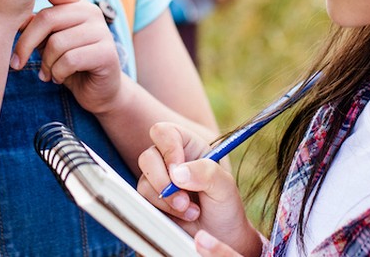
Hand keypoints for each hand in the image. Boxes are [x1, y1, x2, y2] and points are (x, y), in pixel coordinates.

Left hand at [12, 0, 122, 112]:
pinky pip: (69, 60)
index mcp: (76, 4)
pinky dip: (58, 73)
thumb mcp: (49, 42)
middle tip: (16, 63)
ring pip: (57, 43)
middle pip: (47, 19)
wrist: (99, 91)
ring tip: (47, 73)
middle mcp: (91, 12)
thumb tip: (12, 17)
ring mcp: (101, 31)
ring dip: (46, 64)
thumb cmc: (69, 64)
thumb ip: (36, 27)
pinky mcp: (107, 53)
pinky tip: (59, 78)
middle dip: (26, 44)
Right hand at [136, 122, 262, 256]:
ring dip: (166, 200)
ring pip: (144, 181)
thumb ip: (206, 172)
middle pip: (148, 157)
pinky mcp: (151, 199)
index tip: (178, 172)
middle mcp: (169, 160)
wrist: (221, 237)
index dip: (168, 149)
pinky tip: (182, 215)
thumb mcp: (225, 187)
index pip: (164, 133)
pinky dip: (163, 210)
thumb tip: (176, 173)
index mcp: (188, 146)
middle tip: (184, 199)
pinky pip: (143, 200)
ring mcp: (158, 180)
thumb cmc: (225, 206)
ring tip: (191, 210)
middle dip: (163, 181)